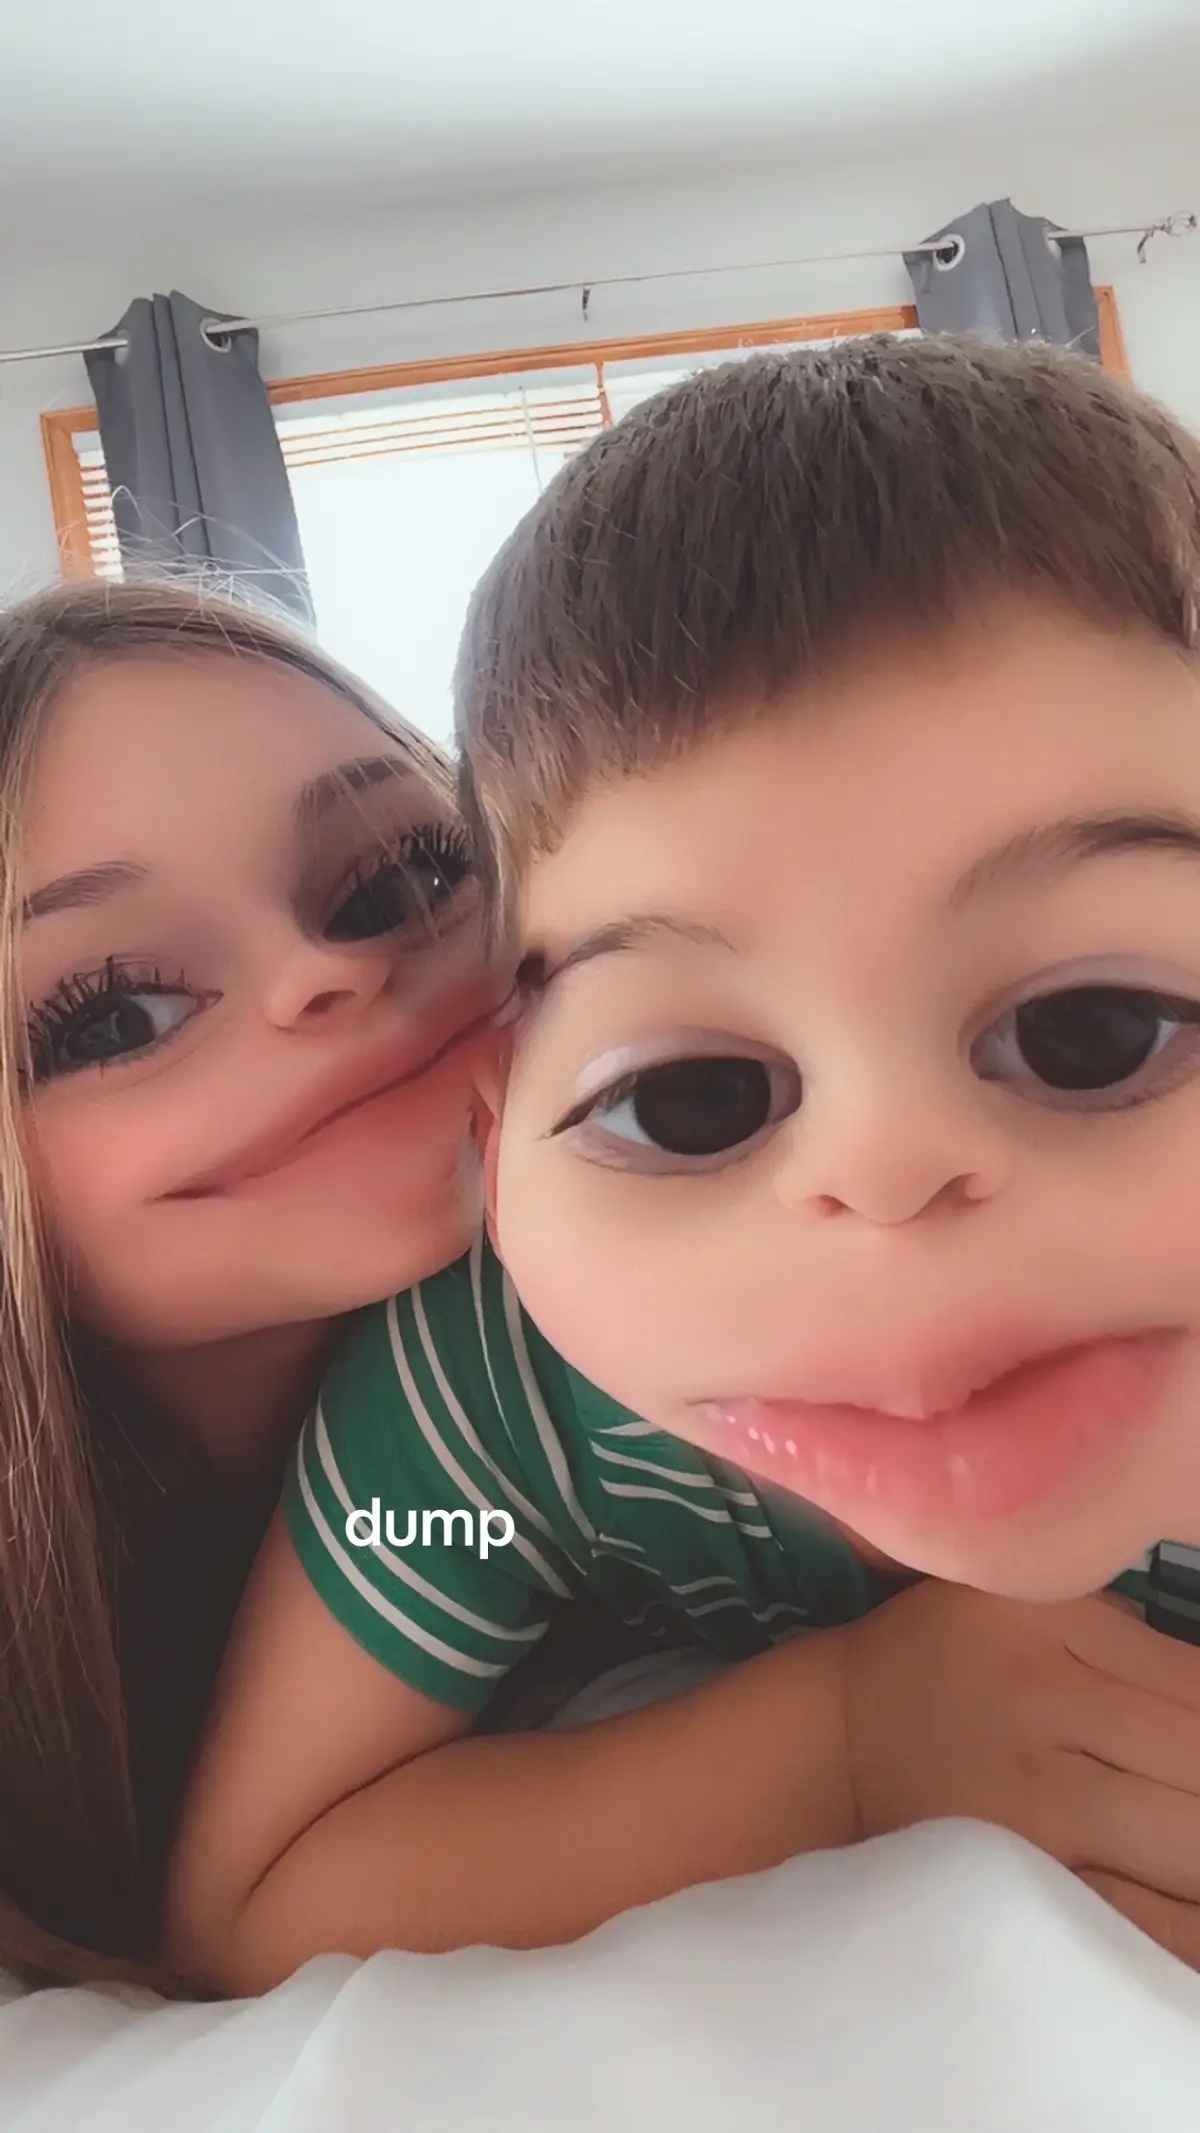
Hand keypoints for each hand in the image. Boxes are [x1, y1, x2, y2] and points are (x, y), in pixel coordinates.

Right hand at [838, 1578, 1199, 1964]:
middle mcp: (1041, 1704)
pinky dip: (1187, 1923)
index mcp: (1051, 1621)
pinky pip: (1139, 1922)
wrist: (839, 1740)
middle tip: (1199, 1799)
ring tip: (1193, 1849)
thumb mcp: (1031, 1605)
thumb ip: (1132, 1642)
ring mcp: (1030, 1806)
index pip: (1199, 1688)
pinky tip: (1188, 1900)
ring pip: (1186, 1848)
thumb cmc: (948, 1662)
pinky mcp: (1016, 1883)